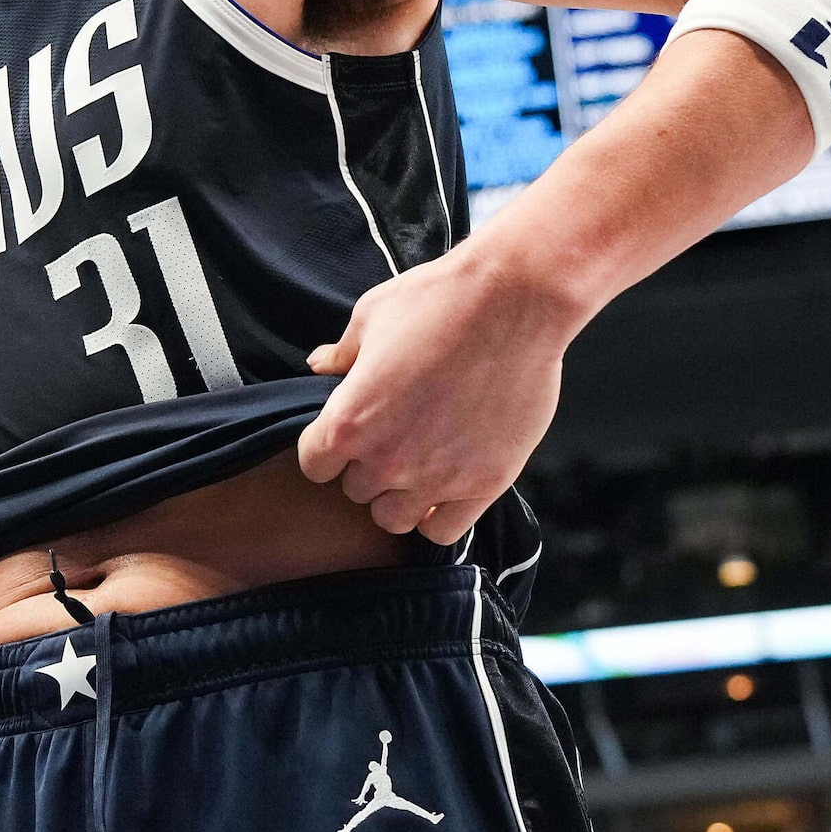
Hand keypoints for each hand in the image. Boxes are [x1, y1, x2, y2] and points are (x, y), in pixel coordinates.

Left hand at [297, 245, 575, 540]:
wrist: (516, 301)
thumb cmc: (439, 300)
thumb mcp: (373, 315)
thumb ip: (342, 352)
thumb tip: (320, 365)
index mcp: (348, 421)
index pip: (314, 465)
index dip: (328, 448)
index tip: (350, 431)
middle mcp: (387, 460)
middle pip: (355, 492)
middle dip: (368, 466)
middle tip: (395, 435)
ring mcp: (437, 478)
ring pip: (394, 519)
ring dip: (400, 496)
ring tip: (420, 464)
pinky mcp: (484, 484)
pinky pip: (443, 531)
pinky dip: (439, 515)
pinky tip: (447, 485)